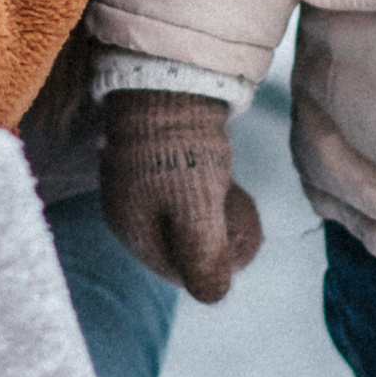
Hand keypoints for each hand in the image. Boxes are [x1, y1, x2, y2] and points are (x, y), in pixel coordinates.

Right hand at [100, 90, 262, 302]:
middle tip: (246, 214)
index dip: (220, 263)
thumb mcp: (198, 211)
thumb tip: (214, 297)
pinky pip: (186, 197)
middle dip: (221, 239)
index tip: (245, 238)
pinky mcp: (155, 165)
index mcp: (132, 230)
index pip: (182, 271)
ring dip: (219, 216)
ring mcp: (140, 188)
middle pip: (184, 248)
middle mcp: (130, 214)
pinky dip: (209, 195)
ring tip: (238, 196)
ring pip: (188, 222)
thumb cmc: (183, 150)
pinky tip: (226, 182)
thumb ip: (205, 259)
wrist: (171, 79)